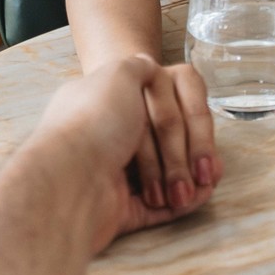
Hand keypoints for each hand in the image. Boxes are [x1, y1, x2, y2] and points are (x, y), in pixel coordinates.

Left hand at [33, 54, 222, 252]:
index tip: (198, 125)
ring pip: (166, 176)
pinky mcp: (119, 209)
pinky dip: (183, 203)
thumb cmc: (94, 121)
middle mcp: (109, 138)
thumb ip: (139, 67)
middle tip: (204, 169)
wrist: (69, 177)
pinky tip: (201, 196)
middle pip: (165, 142)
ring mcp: (114, 175)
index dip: (183, 117)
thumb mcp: (119, 73)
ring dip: (188, 179)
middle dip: (187, 154)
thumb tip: (150, 66)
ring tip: (205, 185)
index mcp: (109, 106)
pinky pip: (159, 208)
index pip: (160, 105)